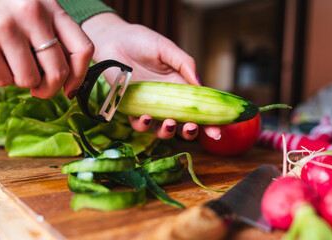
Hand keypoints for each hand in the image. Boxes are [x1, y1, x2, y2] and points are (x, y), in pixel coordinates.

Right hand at [0, 0, 92, 98]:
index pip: (83, 49)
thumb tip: (68, 76)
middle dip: (50, 89)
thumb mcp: (36, 8)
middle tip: (40, 88)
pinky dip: (2, 77)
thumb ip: (54, 34)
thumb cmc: (4, 3)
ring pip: (30, 80)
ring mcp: (6, 27)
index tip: (70, 89)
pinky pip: (3, 80)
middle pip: (58, 72)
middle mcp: (32, 15)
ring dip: (23, 80)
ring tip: (13, 63)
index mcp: (51, 7)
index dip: (79, 77)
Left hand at [82, 13, 204, 139]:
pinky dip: (144, 125)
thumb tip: (201, 85)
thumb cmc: (142, 41)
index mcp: (180, 87)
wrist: (114, 39)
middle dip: (191, 132)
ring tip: (170, 123)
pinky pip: (139, 124)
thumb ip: (185, 64)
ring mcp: (149, 106)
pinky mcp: (131, 108)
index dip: (209, 122)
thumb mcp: (167, 49)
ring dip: (168, 132)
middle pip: (183, 125)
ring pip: (162, 130)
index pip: (198, 108)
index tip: (217, 132)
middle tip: (192, 127)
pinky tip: (146, 116)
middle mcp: (167, 101)